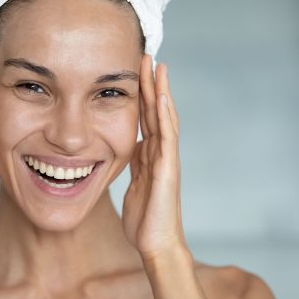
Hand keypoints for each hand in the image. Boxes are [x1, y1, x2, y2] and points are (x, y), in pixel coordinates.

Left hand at [122, 54, 185, 259]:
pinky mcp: (168, 170)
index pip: (146, 117)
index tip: (136, 71)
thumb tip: (131, 148)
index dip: (141, 94)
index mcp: (150, 154)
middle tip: (147, 56)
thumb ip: (135, 164)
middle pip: (156, 111)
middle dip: (151, 84)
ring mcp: (166, 159)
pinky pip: (166, 138)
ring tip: (157, 65)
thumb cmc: (145, 218)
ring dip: (160, 91)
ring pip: (164, 118)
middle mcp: (160, 152)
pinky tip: (160, 97)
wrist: (155, 243)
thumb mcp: (135, 183)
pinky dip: (164, 116)